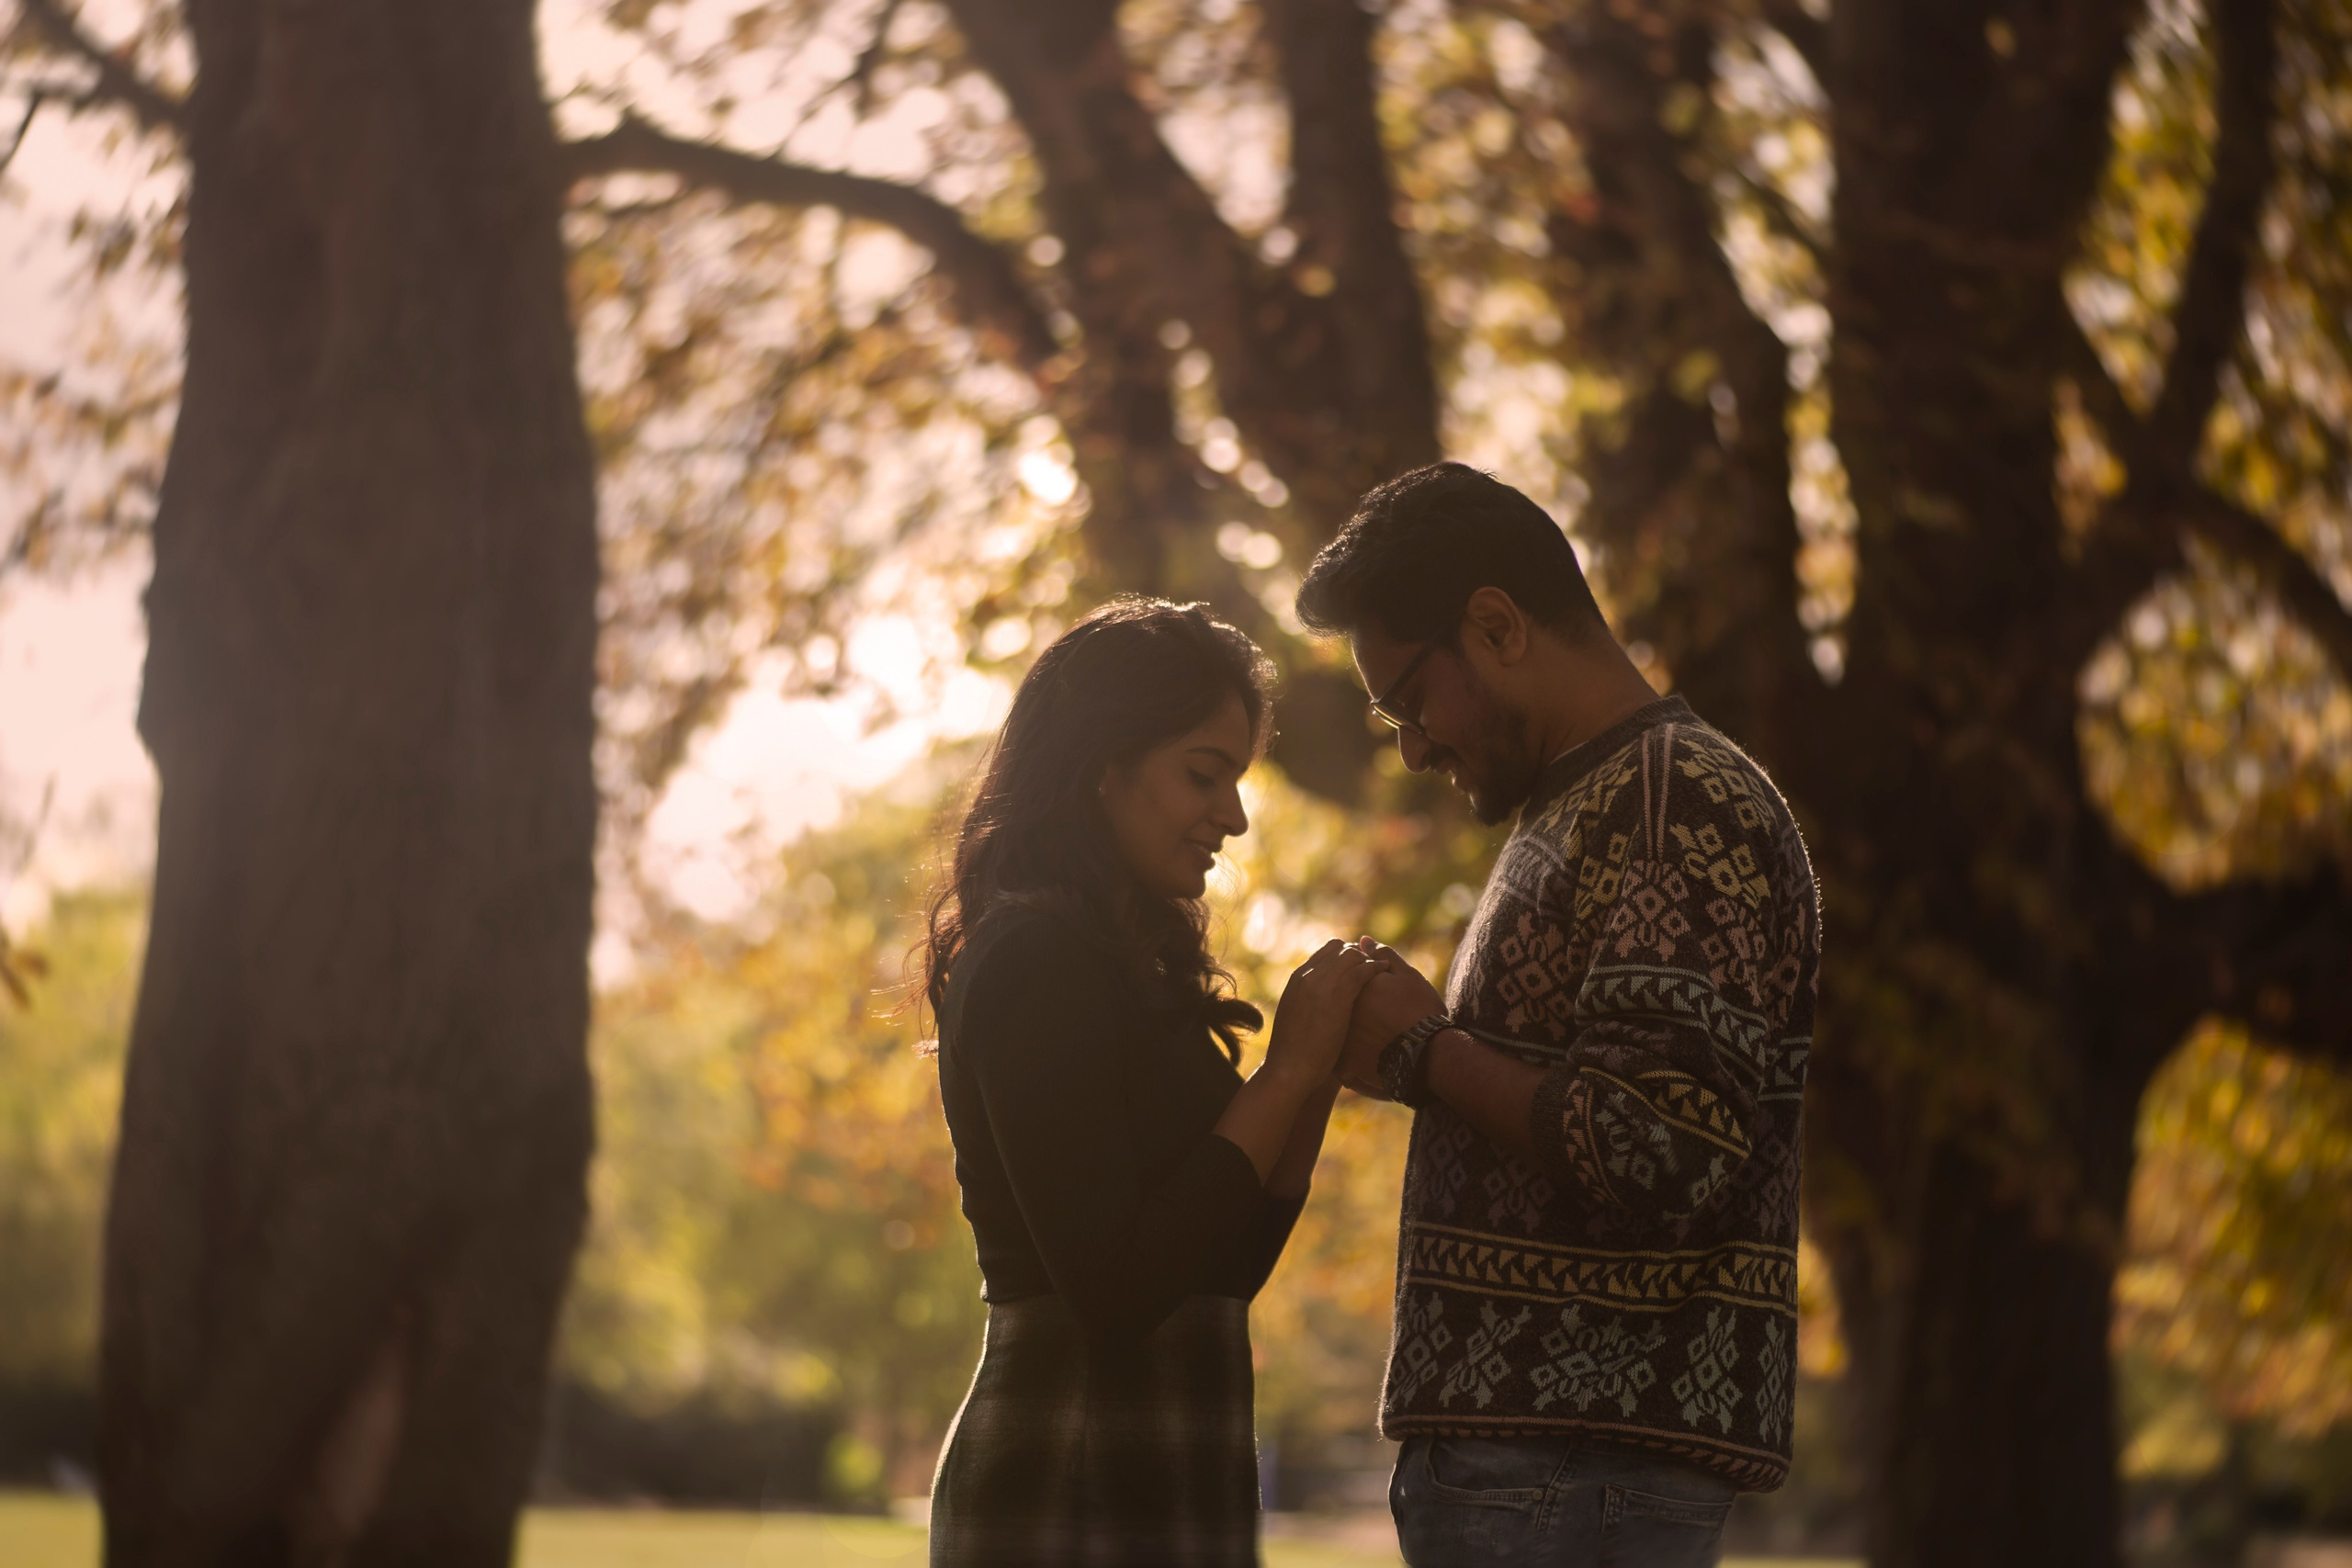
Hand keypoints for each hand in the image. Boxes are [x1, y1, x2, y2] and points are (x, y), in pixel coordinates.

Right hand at [1265, 939, 1382, 1083]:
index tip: (1358, 965)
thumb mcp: (1297, 1018)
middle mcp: (1308, 976)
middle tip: (1374, 964)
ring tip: (1383, 966)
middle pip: (1339, 948)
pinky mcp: (1338, 996)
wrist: (1288, 1069)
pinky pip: (1362, 971)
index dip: (1345, 955)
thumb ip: (1308, 1003)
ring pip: (1352, 956)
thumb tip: (1321, 1004)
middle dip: (1359, 954)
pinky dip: (1375, 967)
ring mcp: (1322, 984)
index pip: (1325, 952)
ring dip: (1369, 958)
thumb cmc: (1294, 1054)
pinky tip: (1384, 971)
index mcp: (1296, 979)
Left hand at [1336, 951, 1443, 1098]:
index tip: (1382, 995)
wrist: (1430, 1056)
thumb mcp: (1406, 976)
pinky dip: (1350, 1057)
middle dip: (1353, 1007)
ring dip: (1348, 1032)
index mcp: (1351, 986)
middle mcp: (1339, 1011)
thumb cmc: (1421, 1012)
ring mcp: (1338, 1039)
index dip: (1366, 985)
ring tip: (1375, 1035)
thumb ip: (1383, 955)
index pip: (1347, 978)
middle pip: (1338, 1004)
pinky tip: (1368, 1055)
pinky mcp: (1343, 1065)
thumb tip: (1363, 939)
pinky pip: (1340, 1060)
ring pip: (1336, 1032)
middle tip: (1380, 1016)